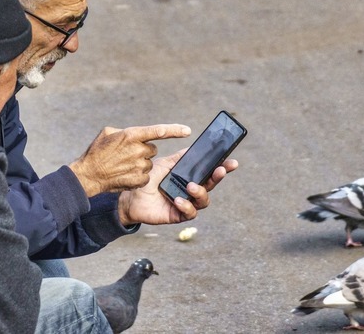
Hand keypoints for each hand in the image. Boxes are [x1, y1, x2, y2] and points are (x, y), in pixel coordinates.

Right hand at [69, 124, 190, 195]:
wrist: (89, 175)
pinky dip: (138, 175)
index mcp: (132, 135)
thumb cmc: (96, 152)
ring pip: (149, 163)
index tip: (187, 131)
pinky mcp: (139, 179)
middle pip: (152, 149)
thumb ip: (126, 132)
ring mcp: (139, 166)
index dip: (175, 130)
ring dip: (140, 163)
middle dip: (143, 151)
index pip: (158, 131)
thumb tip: (137, 134)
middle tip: (128, 154)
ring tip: (123, 165)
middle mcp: (138, 150)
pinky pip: (146, 175)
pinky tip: (125, 175)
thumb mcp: (108, 133)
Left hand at [117, 148, 237, 225]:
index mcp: (190, 177)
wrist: (130, 195)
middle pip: (211, 185)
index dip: (223, 168)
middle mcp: (190, 190)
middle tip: (221, 170)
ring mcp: (186, 203)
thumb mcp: (165, 163)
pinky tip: (178, 200)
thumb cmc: (148, 179)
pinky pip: (189, 213)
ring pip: (203, 201)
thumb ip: (180, 157)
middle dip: (218, 177)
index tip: (232, 162)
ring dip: (200, 193)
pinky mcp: (177, 215)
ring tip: (191, 186)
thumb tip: (196, 147)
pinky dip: (187, 206)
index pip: (210, 172)